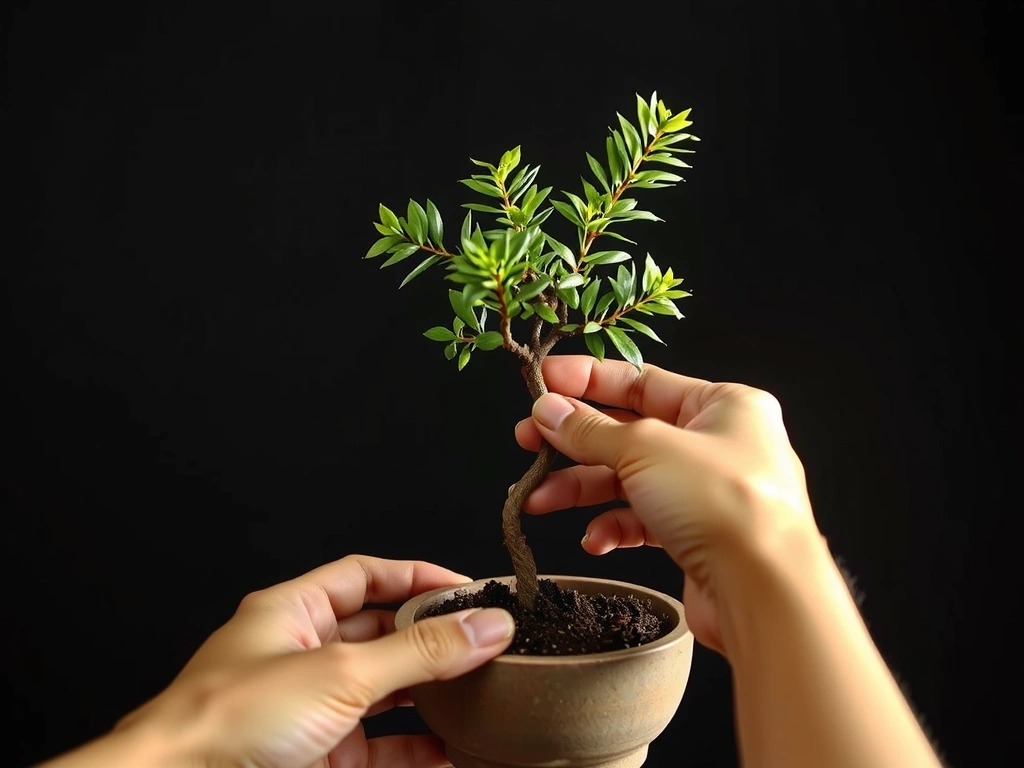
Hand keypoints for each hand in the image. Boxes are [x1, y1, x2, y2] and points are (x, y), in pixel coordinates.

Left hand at [107, 556, 514, 767]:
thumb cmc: (228, 720)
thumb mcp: (340, 673)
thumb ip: (418, 652)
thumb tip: (484, 625)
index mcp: (293, 611)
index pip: (366, 576)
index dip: (417, 576)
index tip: (466, 588)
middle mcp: (300, 653)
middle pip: (380, 634)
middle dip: (430, 640)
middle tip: (484, 644)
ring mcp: (306, 707)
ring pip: (381, 693)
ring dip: (427, 696)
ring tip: (478, 693)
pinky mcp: (314, 756)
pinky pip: (375, 746)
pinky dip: (413, 748)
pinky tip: (448, 750)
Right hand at [514, 355, 816, 656]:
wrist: (763, 591)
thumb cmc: (724, 504)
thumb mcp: (645, 449)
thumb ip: (591, 430)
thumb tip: (548, 410)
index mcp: (723, 405)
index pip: (644, 380)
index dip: (588, 380)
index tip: (545, 380)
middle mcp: (719, 443)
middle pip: (629, 431)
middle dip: (575, 441)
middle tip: (528, 440)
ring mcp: (708, 493)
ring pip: (630, 479)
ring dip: (581, 489)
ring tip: (538, 499)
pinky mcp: (698, 536)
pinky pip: (643, 521)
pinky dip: (613, 527)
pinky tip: (594, 540)